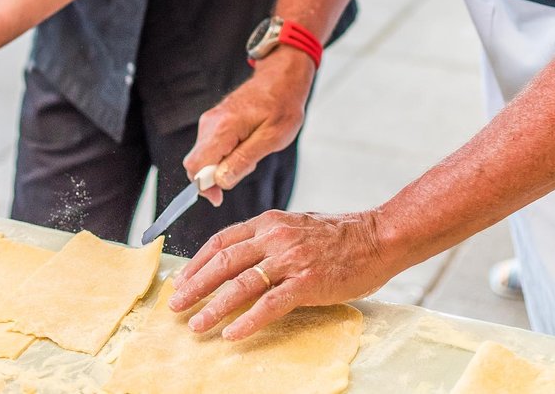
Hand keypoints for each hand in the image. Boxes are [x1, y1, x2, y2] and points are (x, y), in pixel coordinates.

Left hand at [169, 209, 394, 340]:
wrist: (378, 237)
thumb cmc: (340, 234)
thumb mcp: (297, 224)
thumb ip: (269, 237)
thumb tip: (242, 257)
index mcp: (269, 222)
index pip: (222, 240)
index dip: (197, 262)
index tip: (183, 280)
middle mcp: (275, 237)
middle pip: (223, 262)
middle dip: (195, 286)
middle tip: (176, 305)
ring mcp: (291, 259)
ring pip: (241, 284)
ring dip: (213, 306)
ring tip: (196, 324)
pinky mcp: (308, 282)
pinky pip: (270, 304)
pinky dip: (247, 320)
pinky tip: (231, 333)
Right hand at [183, 47, 314, 206]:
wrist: (281, 78)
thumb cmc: (282, 106)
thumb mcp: (272, 139)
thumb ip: (244, 160)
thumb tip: (220, 181)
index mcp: (223, 128)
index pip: (197, 166)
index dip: (204, 188)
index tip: (219, 198)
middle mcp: (210, 124)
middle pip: (196, 164)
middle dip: (214, 178)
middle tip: (245, 169)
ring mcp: (210, 121)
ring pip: (204, 157)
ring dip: (222, 166)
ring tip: (251, 153)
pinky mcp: (214, 121)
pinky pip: (211, 147)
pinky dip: (224, 156)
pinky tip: (247, 146)